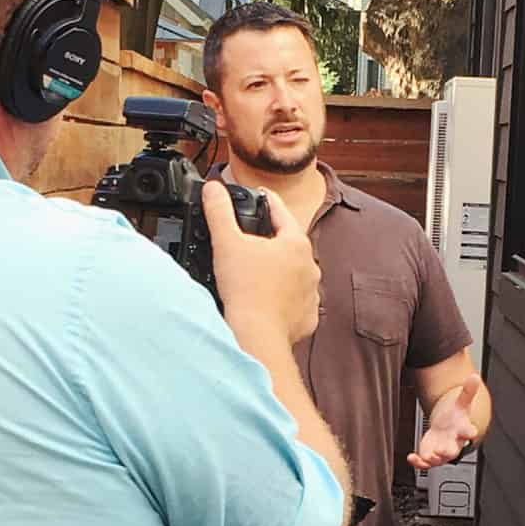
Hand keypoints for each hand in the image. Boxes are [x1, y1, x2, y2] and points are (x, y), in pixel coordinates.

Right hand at [202, 181, 319, 343]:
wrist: (257, 336)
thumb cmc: (246, 291)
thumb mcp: (226, 242)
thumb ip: (219, 210)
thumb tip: (214, 189)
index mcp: (296, 243)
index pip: (280, 211)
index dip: (264, 200)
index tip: (257, 196)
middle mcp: (310, 267)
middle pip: (288, 243)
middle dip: (270, 240)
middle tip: (251, 239)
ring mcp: (310, 293)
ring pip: (293, 274)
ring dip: (277, 271)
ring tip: (256, 273)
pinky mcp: (306, 317)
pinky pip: (294, 302)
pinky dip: (280, 299)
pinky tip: (264, 300)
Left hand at [408, 374, 481, 469]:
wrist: (447, 428)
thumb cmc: (456, 418)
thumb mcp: (461, 403)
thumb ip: (468, 391)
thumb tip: (475, 376)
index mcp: (463, 430)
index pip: (470, 432)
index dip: (471, 432)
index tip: (471, 432)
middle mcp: (453, 443)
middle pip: (453, 450)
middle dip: (448, 451)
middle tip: (442, 450)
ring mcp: (442, 451)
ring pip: (438, 459)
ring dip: (432, 458)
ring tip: (425, 455)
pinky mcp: (431, 455)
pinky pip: (425, 463)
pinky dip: (418, 462)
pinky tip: (411, 457)